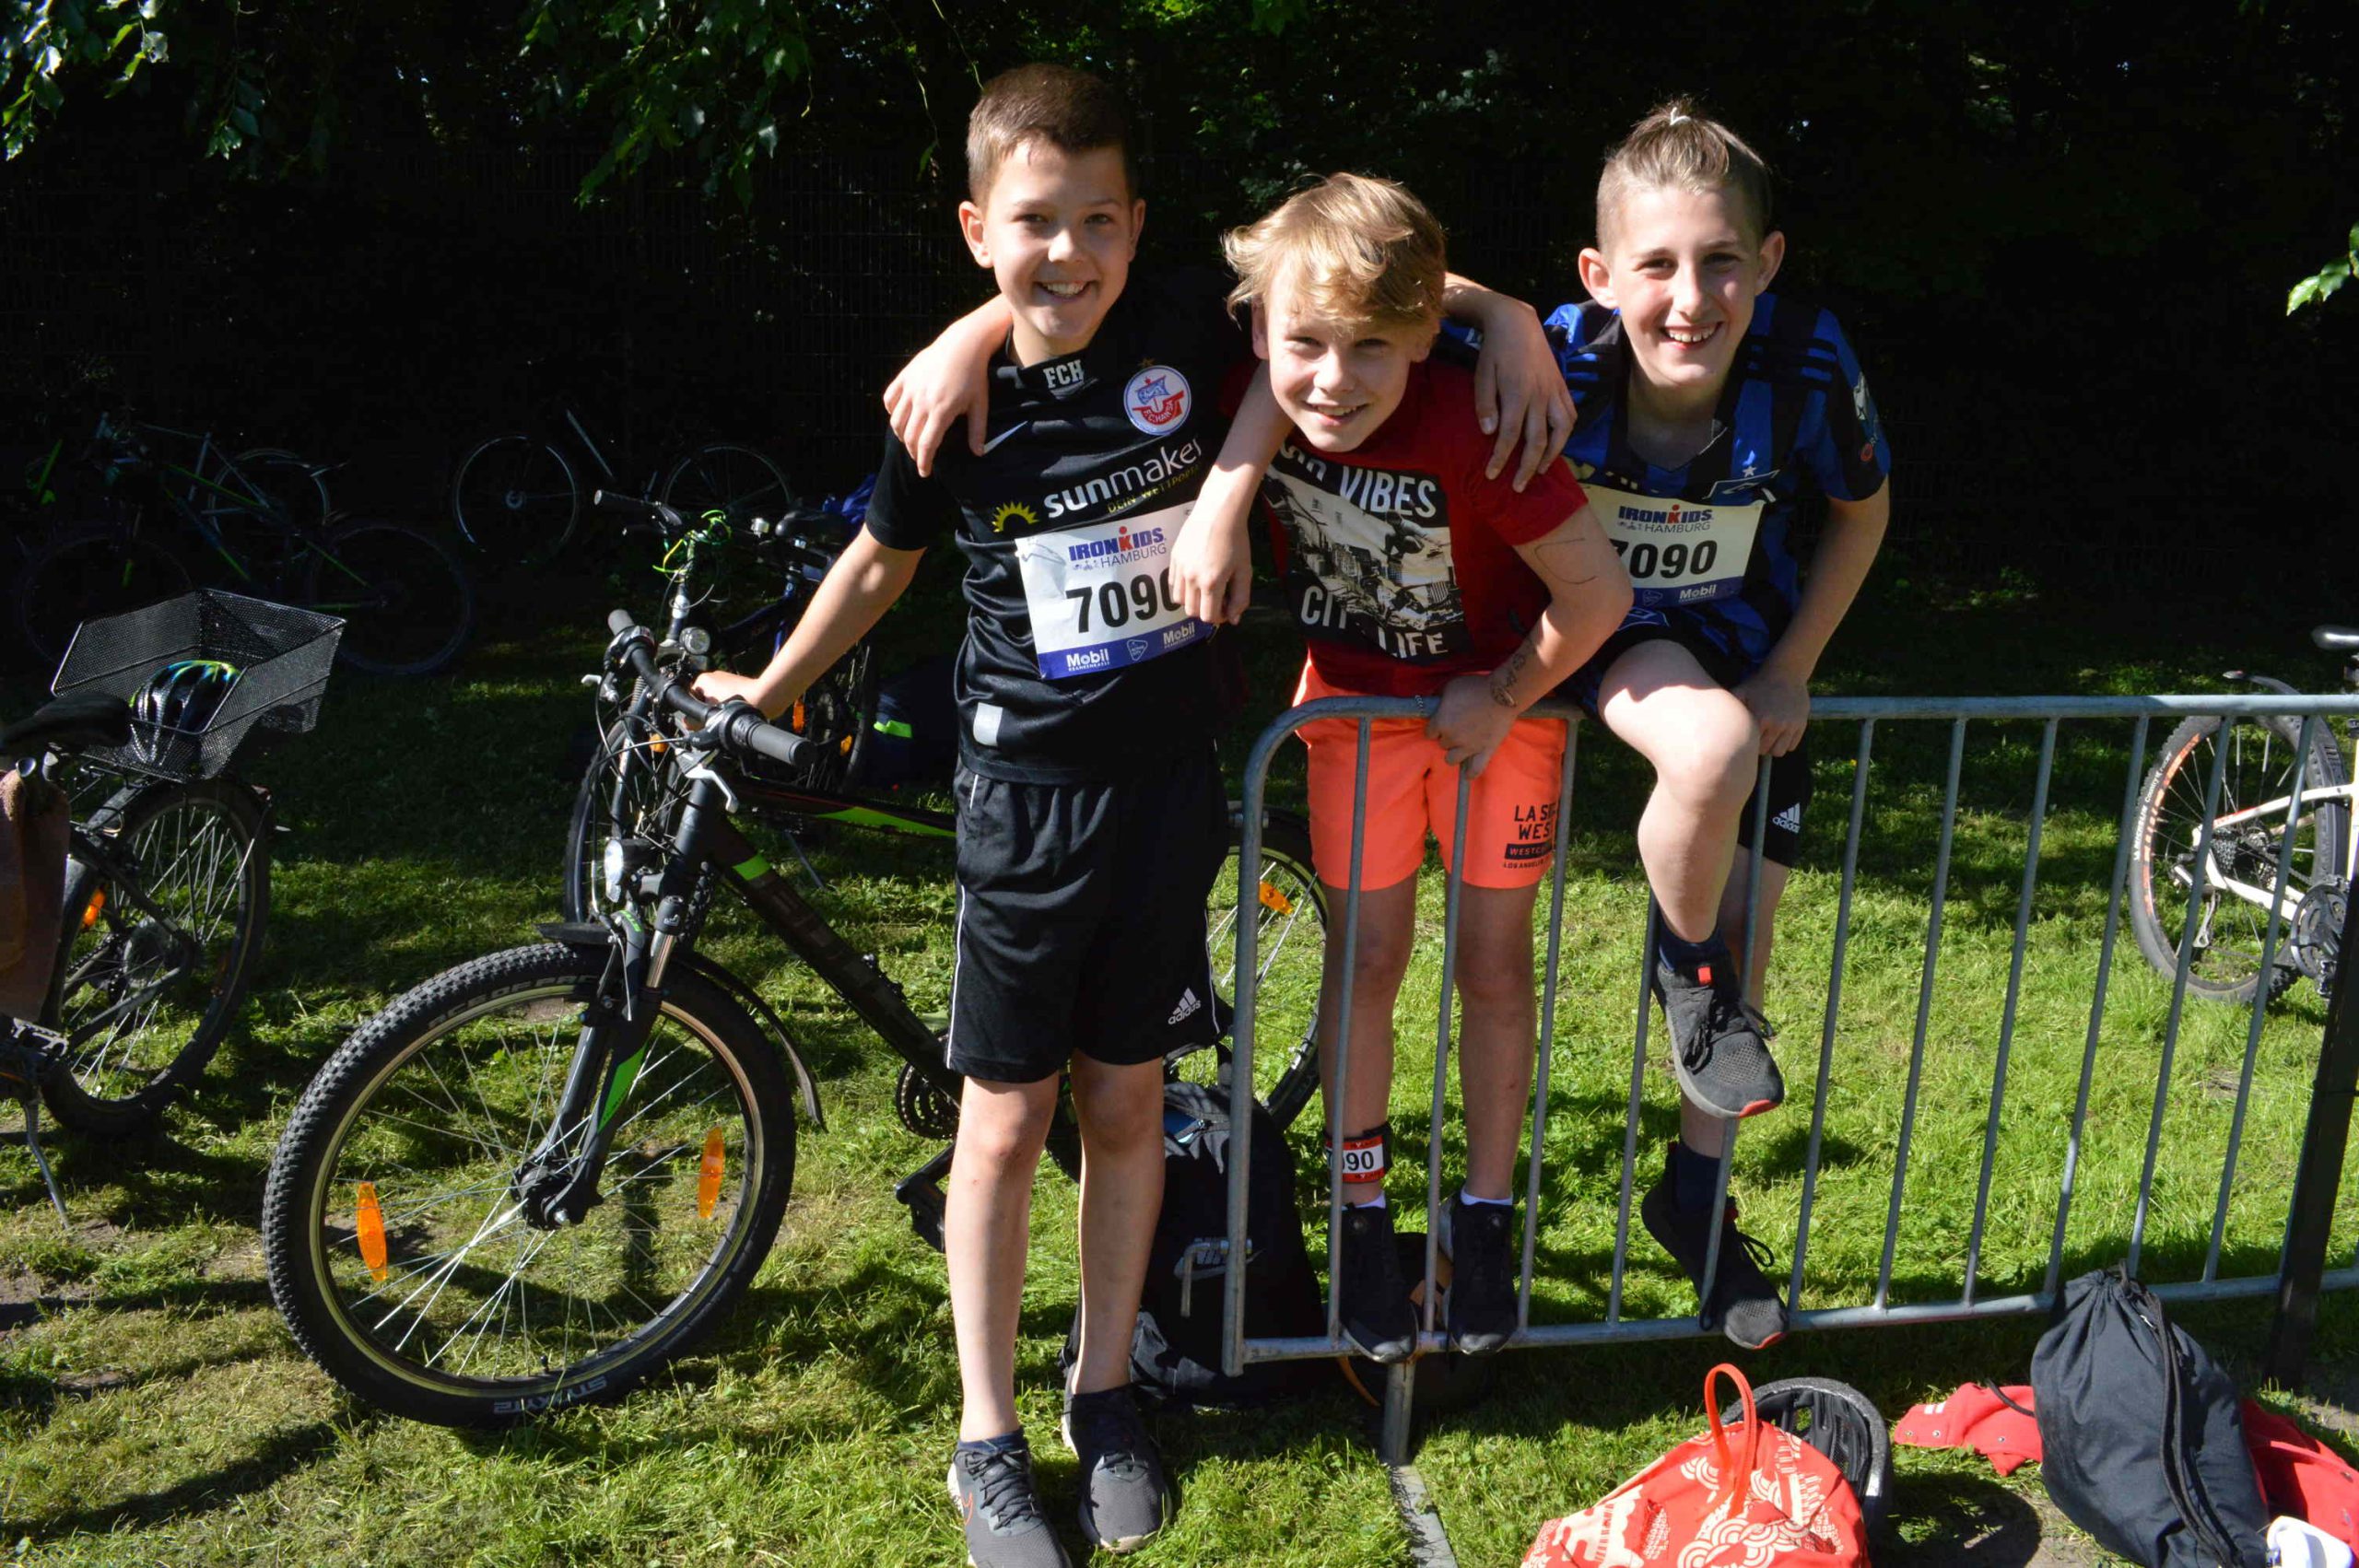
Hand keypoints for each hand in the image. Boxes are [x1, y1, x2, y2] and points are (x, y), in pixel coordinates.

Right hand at [691, 669, 776, 717]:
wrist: (765, 698)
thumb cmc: (739, 703)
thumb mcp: (711, 716)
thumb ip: (694, 720)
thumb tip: (687, 723)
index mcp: (703, 680)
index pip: (690, 699)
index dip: (695, 713)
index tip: (703, 720)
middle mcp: (713, 676)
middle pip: (703, 700)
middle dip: (708, 711)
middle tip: (718, 718)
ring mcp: (727, 679)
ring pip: (716, 700)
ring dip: (720, 709)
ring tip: (729, 715)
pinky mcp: (738, 685)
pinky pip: (728, 698)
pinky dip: (731, 706)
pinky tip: (736, 712)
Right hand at [883, 335, 992, 477]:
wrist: (963, 344)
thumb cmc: (975, 375)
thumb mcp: (980, 404)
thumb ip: (977, 431)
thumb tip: (978, 453)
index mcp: (941, 411)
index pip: (926, 445)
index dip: (924, 462)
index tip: (924, 472)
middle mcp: (922, 401)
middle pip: (909, 436)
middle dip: (914, 452)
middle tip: (920, 458)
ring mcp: (911, 388)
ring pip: (896, 421)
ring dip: (901, 435)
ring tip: (910, 440)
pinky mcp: (905, 377)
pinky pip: (889, 399)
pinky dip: (892, 411)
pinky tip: (900, 417)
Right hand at [1169, 508, 1252, 625]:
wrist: (1218, 511)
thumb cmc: (1236, 539)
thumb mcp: (1245, 570)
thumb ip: (1240, 598)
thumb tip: (1233, 620)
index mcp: (1211, 582)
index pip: (1208, 616)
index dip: (1219, 617)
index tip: (1226, 607)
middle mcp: (1192, 578)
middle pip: (1192, 611)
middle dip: (1206, 610)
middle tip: (1218, 598)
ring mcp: (1180, 568)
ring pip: (1179, 600)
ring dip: (1192, 601)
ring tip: (1205, 589)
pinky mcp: (1173, 558)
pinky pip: (1172, 584)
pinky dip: (1182, 588)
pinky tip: (1195, 578)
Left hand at [1428, 674, 1517, 776]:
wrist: (1502, 695)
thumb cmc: (1474, 687)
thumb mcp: (1450, 685)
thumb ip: (1438, 696)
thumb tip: (1433, 702)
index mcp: (1441, 723)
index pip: (1429, 733)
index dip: (1435, 727)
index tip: (1441, 722)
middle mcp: (1452, 738)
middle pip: (1442, 744)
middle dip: (1447, 736)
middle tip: (1457, 727)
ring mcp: (1468, 747)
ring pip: (1451, 759)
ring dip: (1454, 752)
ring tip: (1462, 744)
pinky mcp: (1485, 751)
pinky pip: (1475, 769)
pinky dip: (1470, 772)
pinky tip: (1468, 773)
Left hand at [1472, 300, 1575, 491]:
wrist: (1517, 323)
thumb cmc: (1494, 351)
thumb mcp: (1482, 375)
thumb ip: (1485, 405)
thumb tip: (1490, 434)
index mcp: (1516, 394)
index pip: (1509, 436)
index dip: (1501, 459)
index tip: (1492, 475)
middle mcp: (1539, 396)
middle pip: (1537, 441)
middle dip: (1527, 468)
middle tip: (1517, 487)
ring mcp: (1554, 392)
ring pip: (1560, 431)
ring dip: (1551, 455)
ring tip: (1540, 471)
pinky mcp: (1562, 386)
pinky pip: (1570, 415)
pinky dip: (1565, 434)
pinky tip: (1556, 445)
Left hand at [1734, 666, 1809, 756]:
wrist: (1787, 671)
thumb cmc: (1760, 683)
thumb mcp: (1742, 691)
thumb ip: (1730, 705)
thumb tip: (1713, 719)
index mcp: (1761, 719)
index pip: (1753, 746)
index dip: (1749, 744)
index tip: (1748, 736)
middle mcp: (1778, 725)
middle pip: (1767, 751)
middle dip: (1761, 746)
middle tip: (1759, 736)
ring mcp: (1791, 725)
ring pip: (1780, 751)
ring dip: (1774, 747)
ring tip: (1770, 737)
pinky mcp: (1801, 724)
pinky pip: (1792, 745)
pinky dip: (1786, 743)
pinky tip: (1780, 733)